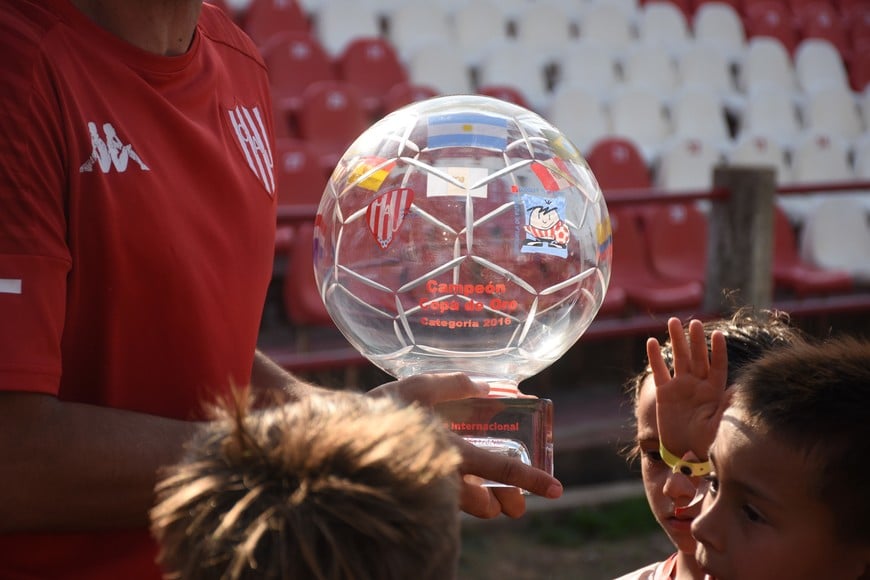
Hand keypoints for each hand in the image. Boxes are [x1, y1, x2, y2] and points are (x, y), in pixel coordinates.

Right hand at [368, 373, 562, 517]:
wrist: (334, 438)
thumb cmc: (378, 410)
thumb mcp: (418, 388)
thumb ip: (456, 384)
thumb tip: (492, 386)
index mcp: (449, 451)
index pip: (500, 468)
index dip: (531, 479)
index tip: (557, 489)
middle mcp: (443, 478)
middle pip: (486, 503)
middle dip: (505, 503)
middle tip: (516, 504)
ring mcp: (430, 490)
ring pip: (467, 505)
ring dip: (484, 501)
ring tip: (494, 498)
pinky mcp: (418, 492)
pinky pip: (446, 499)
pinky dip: (460, 493)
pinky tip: (461, 483)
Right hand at [648, 318, 727, 459]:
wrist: (686, 453)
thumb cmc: (707, 442)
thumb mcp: (720, 427)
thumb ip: (727, 408)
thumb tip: (739, 392)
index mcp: (714, 391)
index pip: (717, 366)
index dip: (717, 351)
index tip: (718, 334)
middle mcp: (698, 385)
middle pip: (697, 357)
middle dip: (696, 340)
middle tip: (694, 322)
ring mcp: (680, 387)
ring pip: (679, 359)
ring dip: (677, 341)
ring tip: (673, 322)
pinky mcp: (664, 393)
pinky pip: (659, 372)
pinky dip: (654, 358)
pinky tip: (650, 342)